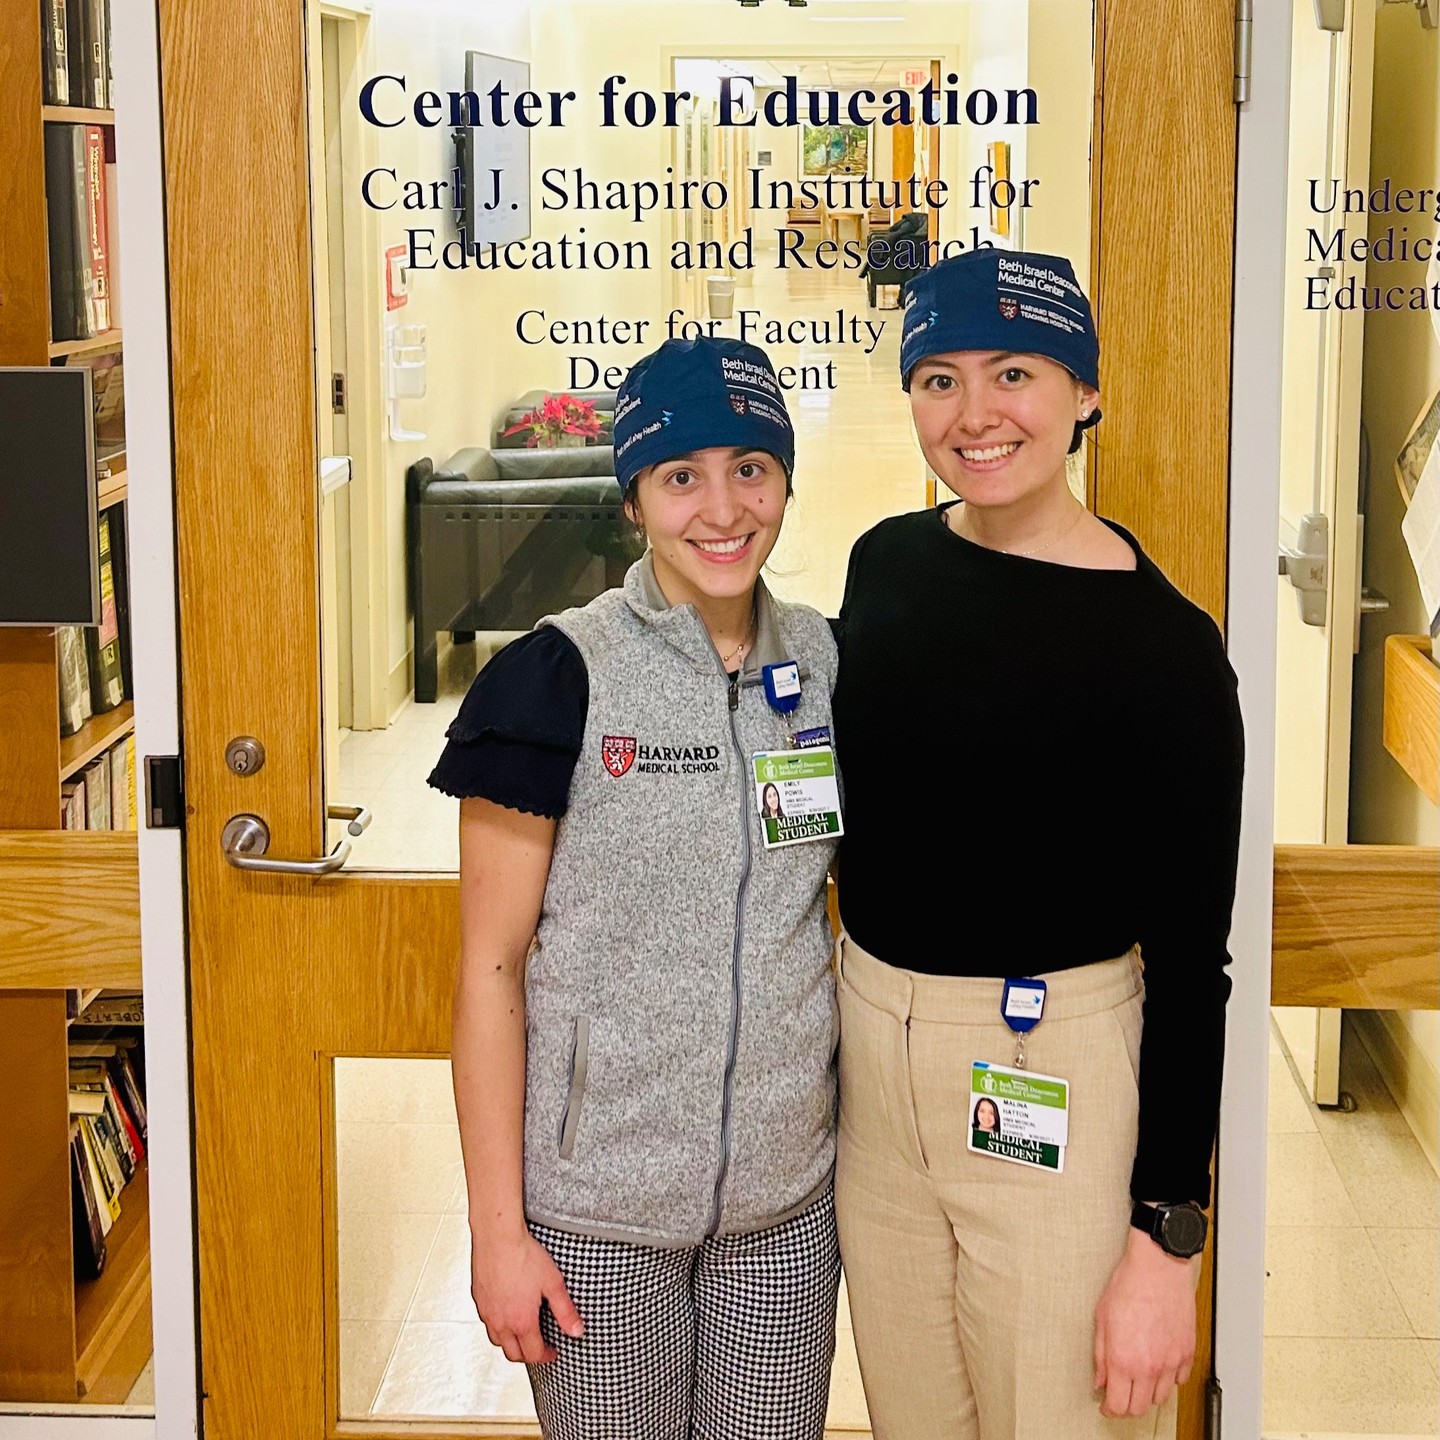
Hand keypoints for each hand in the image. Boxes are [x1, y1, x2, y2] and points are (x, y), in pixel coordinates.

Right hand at [470, 1225, 584, 1364]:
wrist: (497, 1236)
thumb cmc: (523, 1255)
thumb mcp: (553, 1283)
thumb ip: (565, 1311)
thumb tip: (577, 1331)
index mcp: (521, 1321)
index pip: (532, 1354)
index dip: (545, 1357)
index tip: (553, 1352)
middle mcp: (501, 1322)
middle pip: (513, 1354)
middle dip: (528, 1356)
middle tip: (539, 1348)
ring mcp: (486, 1312)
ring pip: (497, 1340)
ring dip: (510, 1343)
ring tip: (522, 1334)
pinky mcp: (478, 1299)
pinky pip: (487, 1322)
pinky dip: (497, 1326)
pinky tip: (505, 1313)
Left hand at [1093, 1227, 1196, 1417]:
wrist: (1158, 1267)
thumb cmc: (1129, 1285)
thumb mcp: (1101, 1318)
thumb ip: (1100, 1355)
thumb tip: (1100, 1378)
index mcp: (1124, 1359)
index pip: (1118, 1405)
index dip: (1109, 1409)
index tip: (1106, 1405)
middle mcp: (1149, 1366)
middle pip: (1140, 1408)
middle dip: (1128, 1406)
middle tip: (1120, 1394)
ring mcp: (1171, 1361)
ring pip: (1162, 1398)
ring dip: (1148, 1393)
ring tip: (1139, 1378)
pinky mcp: (1187, 1353)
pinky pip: (1179, 1379)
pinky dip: (1169, 1378)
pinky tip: (1159, 1365)